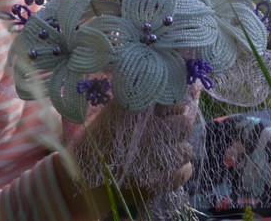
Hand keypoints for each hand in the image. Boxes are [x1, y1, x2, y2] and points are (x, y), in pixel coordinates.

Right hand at [60, 99, 194, 218]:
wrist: (85, 173)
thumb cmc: (101, 135)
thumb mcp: (116, 108)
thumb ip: (140, 96)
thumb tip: (167, 87)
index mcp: (137, 111)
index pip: (174, 102)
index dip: (175, 106)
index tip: (170, 110)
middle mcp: (148, 132)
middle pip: (184, 125)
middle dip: (180, 126)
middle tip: (171, 129)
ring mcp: (153, 159)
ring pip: (186, 150)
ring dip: (179, 149)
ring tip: (168, 149)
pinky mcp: (155, 183)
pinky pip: (183, 173)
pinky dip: (181, 170)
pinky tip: (171, 166)